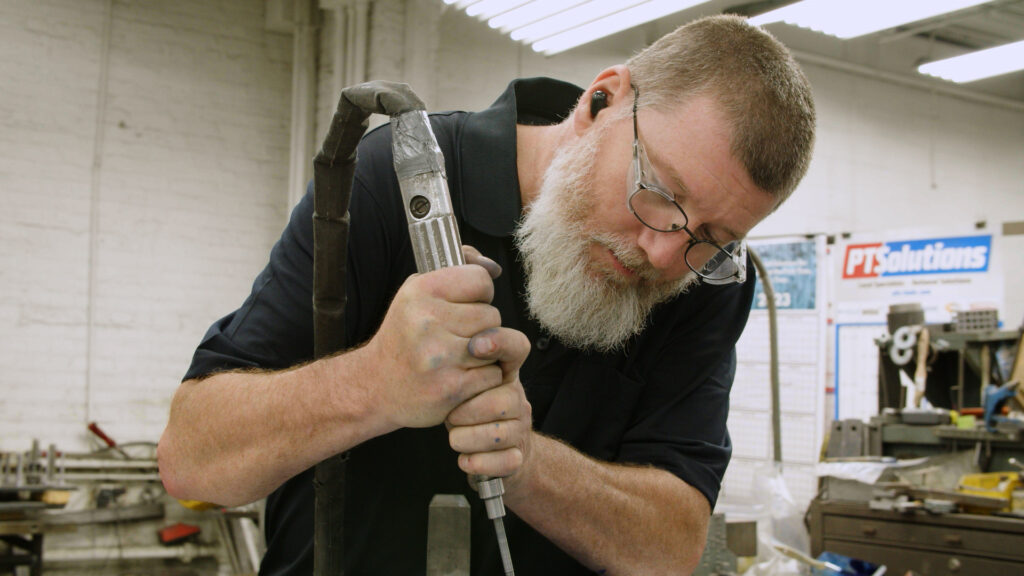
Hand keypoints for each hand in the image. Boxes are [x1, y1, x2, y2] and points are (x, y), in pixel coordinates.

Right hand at [359, 246, 507, 429]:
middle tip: (456, 337)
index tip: (465, 305)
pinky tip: (460, 377)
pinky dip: (484, 378)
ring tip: (459, 357)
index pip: (481, 280)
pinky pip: (494, 374)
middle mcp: (427, 322)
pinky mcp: (452, 388)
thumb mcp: (417, 292)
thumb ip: (458, 268)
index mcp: (420, 292)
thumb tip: (494, 267)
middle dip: (482, 327)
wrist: (375, 387)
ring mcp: (440, 357)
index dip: (480, 293)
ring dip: (487, 353)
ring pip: (497, 346)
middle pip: (492, 315)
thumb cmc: (404, 335)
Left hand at [446, 327, 531, 485]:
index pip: (517, 347)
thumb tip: (436, 346)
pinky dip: (477, 462)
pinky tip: (466, 458)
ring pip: (498, 435)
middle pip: (500, 400)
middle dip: (465, 412)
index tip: (473, 346)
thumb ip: (457, 365)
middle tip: (451, 416)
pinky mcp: (518, 458)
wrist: (503, 452)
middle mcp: (518, 400)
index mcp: (506, 375)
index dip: (499, 342)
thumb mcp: (465, 384)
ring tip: (455, 437)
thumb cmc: (473, 412)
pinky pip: (504, 462)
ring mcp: (520, 430)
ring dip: (466, 439)